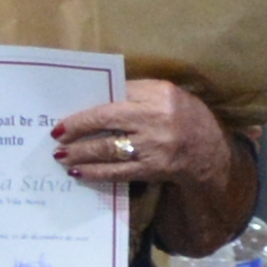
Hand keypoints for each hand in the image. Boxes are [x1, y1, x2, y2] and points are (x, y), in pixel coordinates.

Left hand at [57, 81, 230, 188]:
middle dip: (77, 128)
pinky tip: (79, 172)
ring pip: (108, 148)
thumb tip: (96, 96)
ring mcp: (153, 146)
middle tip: (56, 135)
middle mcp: (155, 118)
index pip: (115, 94)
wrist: (209, 152)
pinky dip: (95, 172)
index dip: (89, 105)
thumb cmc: (184, 117)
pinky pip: (117, 171)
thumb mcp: (167, 96)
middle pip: (106, 120)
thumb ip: (136, 93)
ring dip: (80, 153)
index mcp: (159, 94)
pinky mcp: (152, 169)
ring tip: (61, 155)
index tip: (68, 113)